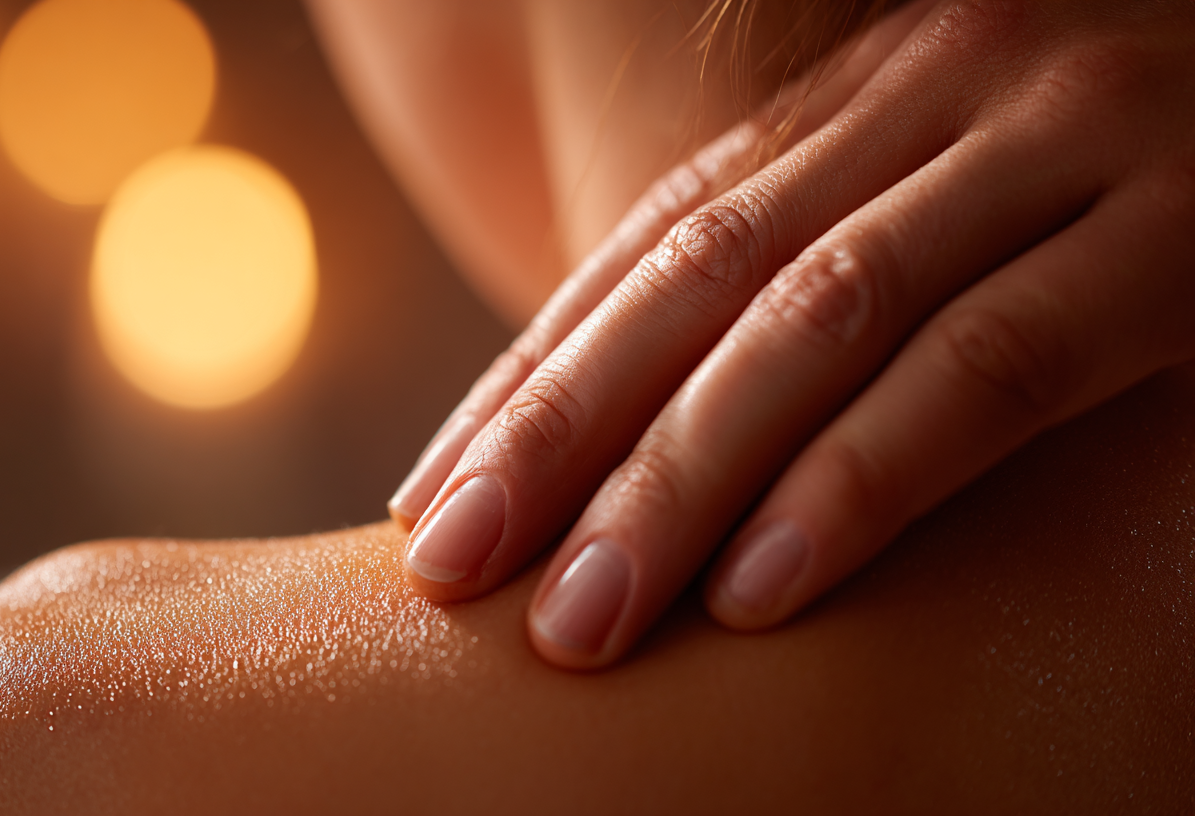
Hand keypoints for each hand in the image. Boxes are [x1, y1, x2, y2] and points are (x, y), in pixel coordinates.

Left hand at [391, 0, 1194, 668]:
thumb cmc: (1129, 204)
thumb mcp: (950, 221)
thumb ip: (821, 285)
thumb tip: (661, 441)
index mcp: (862, 99)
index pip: (644, 250)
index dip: (524, 380)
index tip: (429, 499)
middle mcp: (939, 94)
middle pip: (693, 282)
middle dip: (560, 438)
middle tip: (452, 572)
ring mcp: (1066, 142)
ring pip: (814, 322)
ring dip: (678, 480)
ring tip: (580, 621)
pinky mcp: (1189, 235)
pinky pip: (991, 368)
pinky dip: (866, 482)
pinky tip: (763, 592)